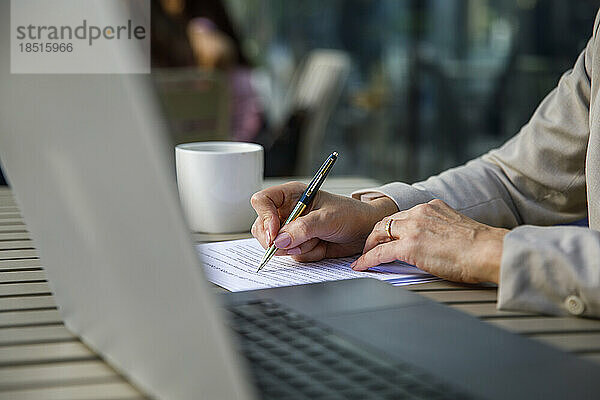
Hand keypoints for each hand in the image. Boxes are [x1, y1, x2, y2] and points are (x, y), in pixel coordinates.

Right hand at [250, 182, 397, 260]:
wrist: (366, 232)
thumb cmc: (351, 215)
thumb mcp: (327, 218)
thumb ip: (303, 228)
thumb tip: (279, 240)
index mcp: (291, 195)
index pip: (262, 201)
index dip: (264, 217)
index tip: (274, 233)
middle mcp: (288, 211)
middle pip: (262, 228)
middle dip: (279, 240)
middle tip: (297, 243)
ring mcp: (292, 230)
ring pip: (276, 245)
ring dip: (298, 248)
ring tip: (318, 240)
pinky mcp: (299, 245)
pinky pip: (292, 255)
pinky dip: (308, 254)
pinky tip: (322, 246)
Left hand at [351, 199, 507, 283]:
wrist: (489, 251)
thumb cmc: (481, 246)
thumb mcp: (456, 228)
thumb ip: (439, 230)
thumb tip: (433, 245)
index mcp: (432, 207)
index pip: (402, 215)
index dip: (391, 227)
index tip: (386, 236)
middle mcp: (420, 212)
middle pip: (386, 221)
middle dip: (375, 234)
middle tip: (369, 246)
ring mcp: (413, 228)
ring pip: (380, 233)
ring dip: (369, 246)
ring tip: (364, 256)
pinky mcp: (409, 246)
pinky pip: (380, 252)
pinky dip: (367, 259)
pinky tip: (362, 266)